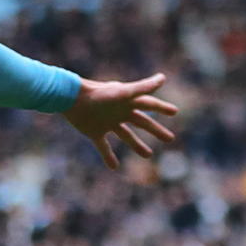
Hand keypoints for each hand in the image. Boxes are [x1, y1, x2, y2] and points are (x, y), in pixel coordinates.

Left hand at [65, 72, 179, 170]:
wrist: (71, 98)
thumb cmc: (98, 94)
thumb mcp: (123, 93)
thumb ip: (142, 88)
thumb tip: (163, 78)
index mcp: (127, 102)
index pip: (149, 104)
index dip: (162, 108)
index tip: (174, 112)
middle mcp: (119, 112)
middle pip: (142, 122)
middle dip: (155, 130)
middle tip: (170, 139)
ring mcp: (107, 122)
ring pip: (126, 135)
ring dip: (137, 145)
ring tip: (148, 155)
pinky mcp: (94, 132)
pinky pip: (103, 146)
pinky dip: (108, 156)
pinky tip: (114, 167)